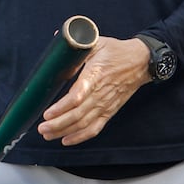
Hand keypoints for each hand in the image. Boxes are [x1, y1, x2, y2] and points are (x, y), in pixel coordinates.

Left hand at [36, 36, 150, 145]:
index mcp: (95, 75)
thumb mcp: (96, 44)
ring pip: (83, 124)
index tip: (47, 113)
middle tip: (42, 127)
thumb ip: (76, 50)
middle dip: (57, 124)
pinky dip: (81, 137)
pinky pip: (95, 128)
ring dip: (65, 131)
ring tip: (48, 134)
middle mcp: (100, 93)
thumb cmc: (117, 52)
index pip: (77, 96)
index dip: (61, 107)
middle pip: (77, 115)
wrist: (141, 62)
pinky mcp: (110, 111)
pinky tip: (67, 140)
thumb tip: (57, 51)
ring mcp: (106, 104)